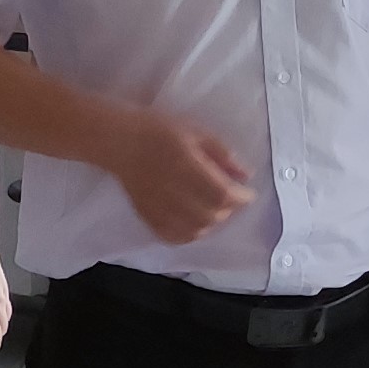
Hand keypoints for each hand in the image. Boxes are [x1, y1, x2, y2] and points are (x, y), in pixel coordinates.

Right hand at [109, 107, 252, 246]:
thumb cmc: (159, 130)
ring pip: (195, 230)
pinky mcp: (147, 217)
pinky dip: (190, 234)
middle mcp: (172, 191)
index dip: (240, 198)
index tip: (248, 193)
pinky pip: (174, 237)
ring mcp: (158, 208)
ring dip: (212, 222)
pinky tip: (194, 222)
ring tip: (214, 208)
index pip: (221, 194)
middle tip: (232, 198)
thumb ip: (222, 154)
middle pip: (211, 215)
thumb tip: (246, 175)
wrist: (120, 142)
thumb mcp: (195, 132)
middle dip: (229, 209)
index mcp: (186, 166)